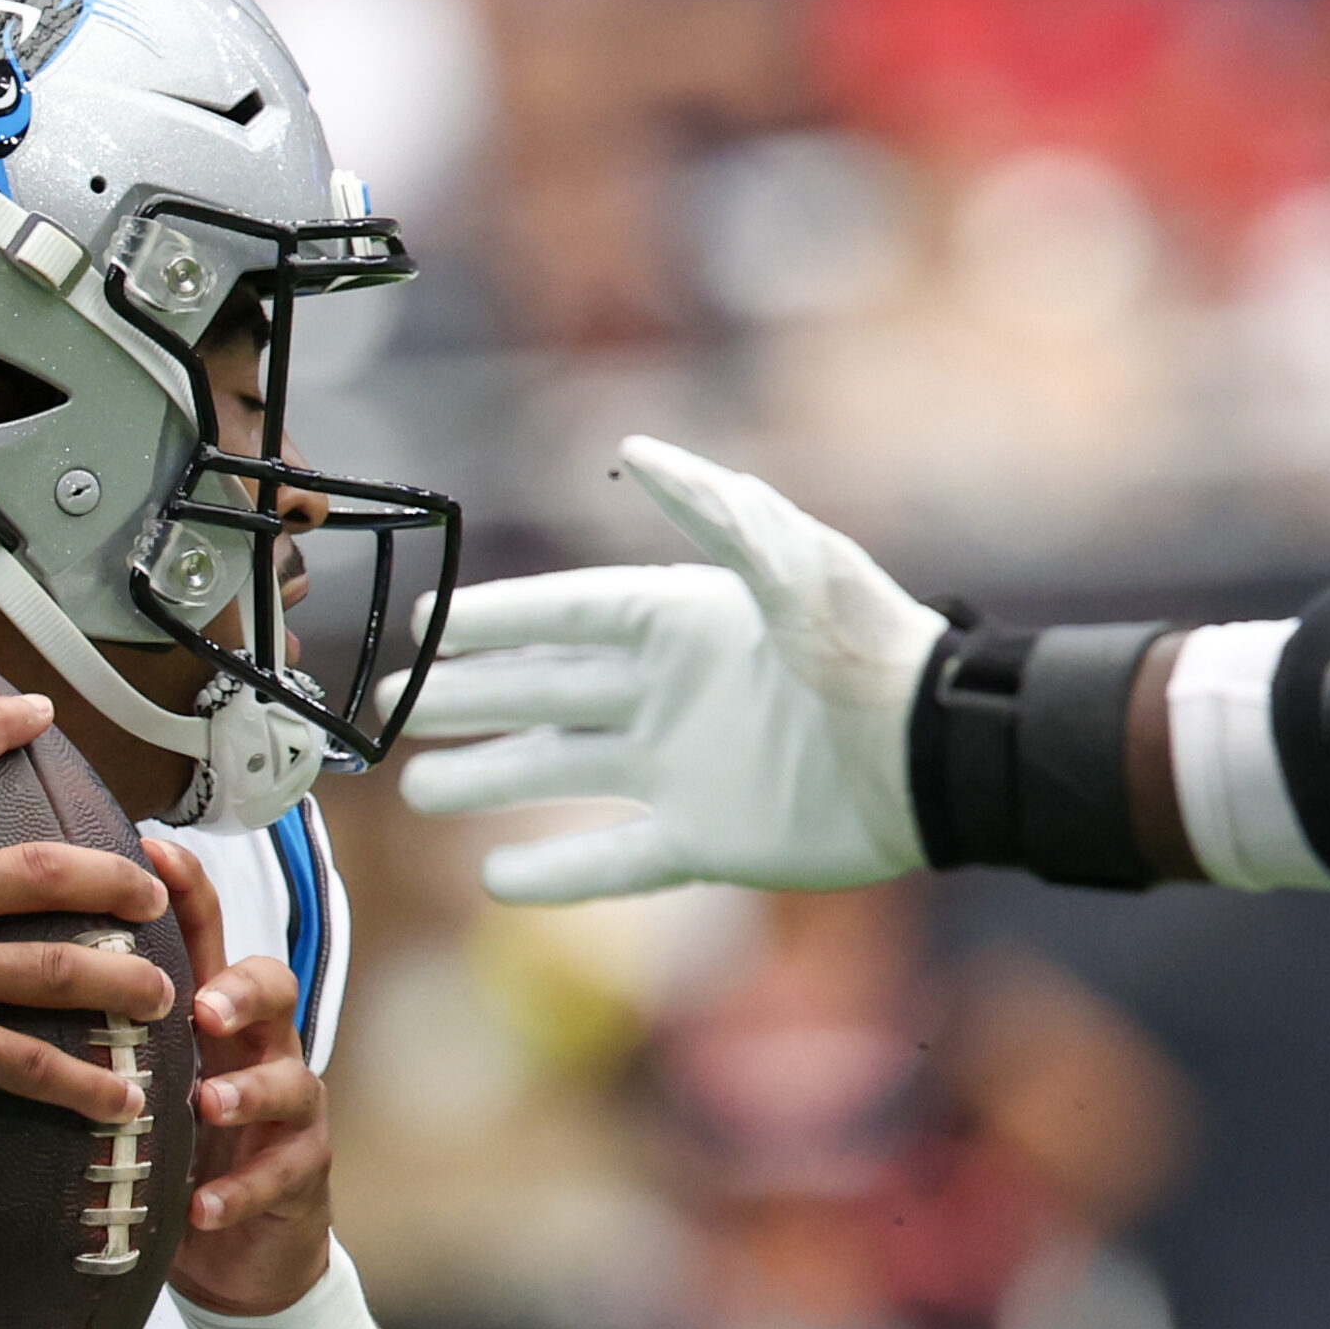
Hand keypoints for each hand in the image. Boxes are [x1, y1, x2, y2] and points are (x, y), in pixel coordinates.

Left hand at [143, 838, 331, 1315]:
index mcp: (213, 1009)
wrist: (238, 1244)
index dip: (189, 890)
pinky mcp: (300, 1170)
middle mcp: (258, 1044)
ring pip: (290, 1078)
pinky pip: (280, 1173)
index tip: (153, 852)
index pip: (206, 934)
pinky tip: (201, 1206)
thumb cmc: (179, 1141)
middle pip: (273, 985)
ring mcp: (289, 1105)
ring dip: (247, 1089)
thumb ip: (96, 1028)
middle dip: (240, 990)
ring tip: (207, 1104)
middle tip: (201, 1006)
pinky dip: (238, 1189)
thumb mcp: (143, 1076)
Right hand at [385, 435, 946, 900]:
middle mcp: (669, 692)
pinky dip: (556, 871)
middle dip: (466, 697)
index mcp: (681, 622)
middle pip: (543, 691)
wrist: (937, 756)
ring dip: (487, 778)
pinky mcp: (706, 837)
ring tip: (417, 788)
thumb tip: (635, 450)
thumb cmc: (871, 645)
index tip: (427, 623)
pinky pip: (614, 857)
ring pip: (559, 771)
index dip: (493, 621)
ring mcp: (682, 767)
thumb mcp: (793, 561)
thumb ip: (714, 510)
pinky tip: (496, 878)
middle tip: (392, 705)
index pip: (562, 617)